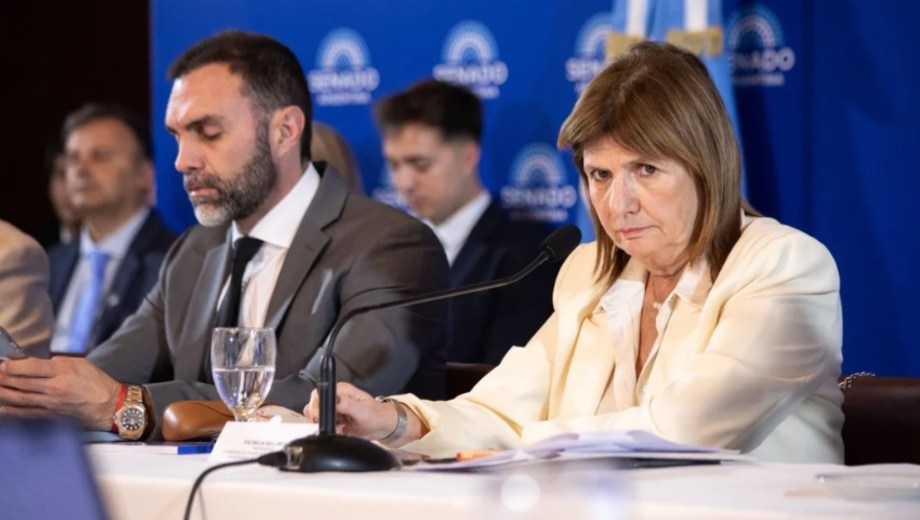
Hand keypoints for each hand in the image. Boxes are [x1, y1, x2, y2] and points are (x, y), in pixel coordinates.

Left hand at [0, 356, 120, 429]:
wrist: (109, 405)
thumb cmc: (96, 382)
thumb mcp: (80, 363)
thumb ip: (56, 363)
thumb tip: (34, 363)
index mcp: (63, 371)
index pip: (30, 367)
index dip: (12, 366)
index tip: (1, 364)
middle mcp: (54, 388)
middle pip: (21, 383)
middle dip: (2, 378)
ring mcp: (50, 404)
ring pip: (19, 398)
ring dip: (2, 393)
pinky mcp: (50, 416)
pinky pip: (25, 413)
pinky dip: (11, 411)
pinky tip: (2, 408)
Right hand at [304, 382, 399, 440]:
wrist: (383, 426)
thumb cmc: (377, 415)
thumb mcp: (362, 410)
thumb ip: (346, 405)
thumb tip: (333, 401)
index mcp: (341, 390)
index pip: (319, 394)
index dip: (315, 405)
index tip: (318, 416)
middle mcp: (336, 398)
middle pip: (314, 404)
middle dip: (316, 416)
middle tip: (327, 424)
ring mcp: (335, 409)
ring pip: (316, 415)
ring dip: (321, 424)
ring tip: (336, 427)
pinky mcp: (335, 420)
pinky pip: (323, 425)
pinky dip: (326, 430)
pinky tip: (338, 431)